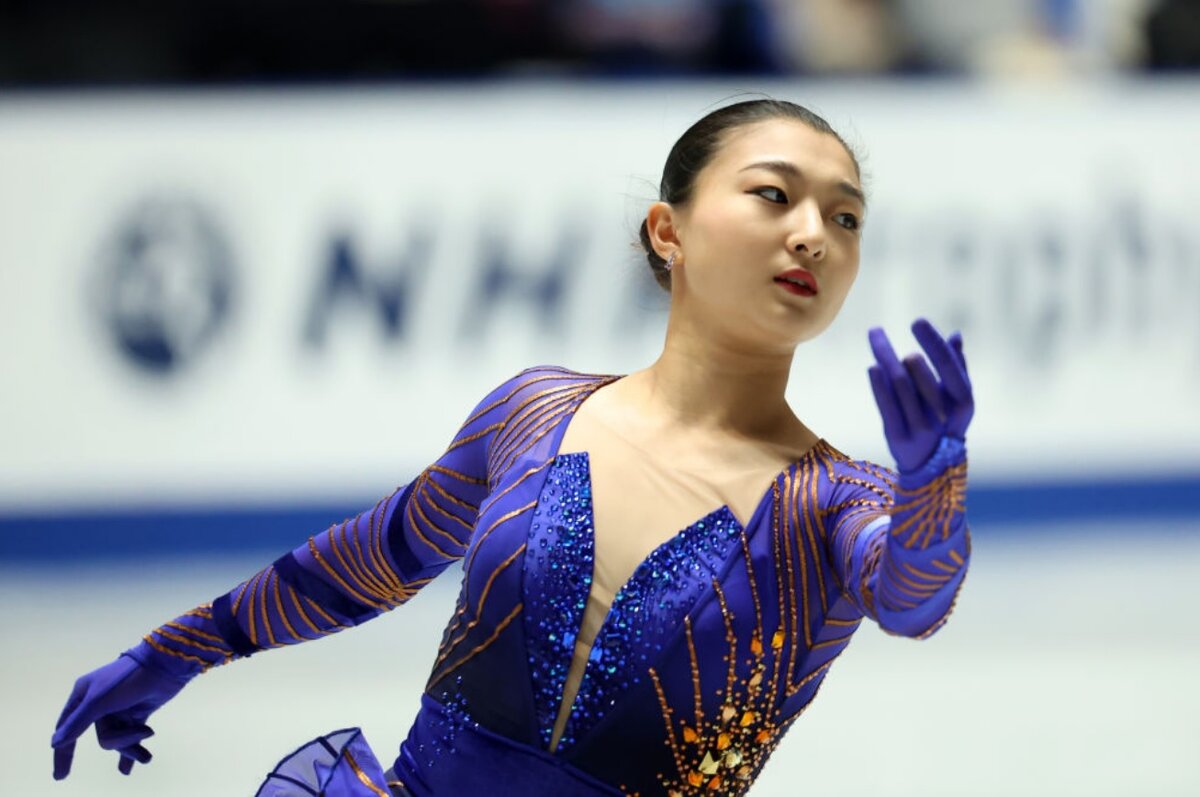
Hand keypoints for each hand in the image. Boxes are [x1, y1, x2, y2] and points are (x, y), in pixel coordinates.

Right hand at [51, 653, 187, 779]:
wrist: (164, 666)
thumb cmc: (127, 679)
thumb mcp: (99, 701)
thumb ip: (78, 722)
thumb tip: (55, 744)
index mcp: (83, 696)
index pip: (68, 728)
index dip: (63, 753)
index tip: (60, 776)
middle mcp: (98, 704)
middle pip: (103, 737)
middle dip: (121, 741)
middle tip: (141, 733)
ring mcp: (119, 709)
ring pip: (118, 739)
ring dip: (132, 746)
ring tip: (146, 756)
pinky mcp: (137, 712)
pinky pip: (131, 736)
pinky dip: (132, 750)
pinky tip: (130, 768)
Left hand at [868, 319, 973, 472]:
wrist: (931, 466)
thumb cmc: (945, 422)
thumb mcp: (957, 397)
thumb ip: (957, 366)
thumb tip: (956, 335)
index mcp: (963, 401)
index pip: (950, 367)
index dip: (933, 343)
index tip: (917, 321)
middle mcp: (943, 415)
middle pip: (921, 375)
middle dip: (902, 348)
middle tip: (882, 332)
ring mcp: (920, 427)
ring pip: (901, 387)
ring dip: (886, 358)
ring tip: (876, 337)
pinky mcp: (898, 436)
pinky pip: (887, 407)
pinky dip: (879, 386)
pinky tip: (872, 367)